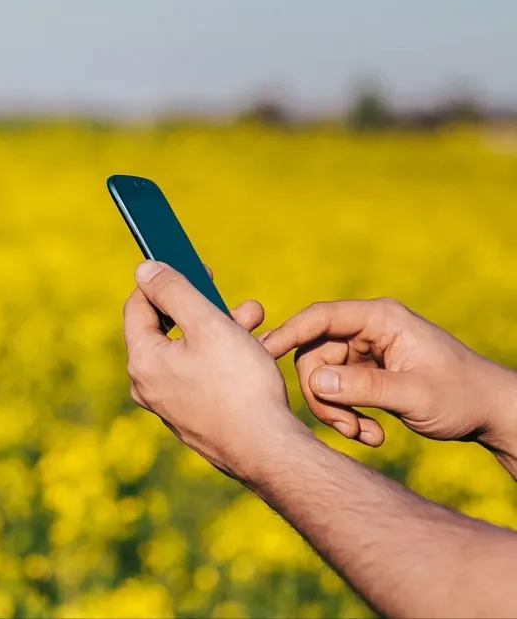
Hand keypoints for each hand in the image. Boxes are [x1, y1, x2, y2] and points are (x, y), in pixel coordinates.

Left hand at [123, 260, 306, 479]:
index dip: (164, 280)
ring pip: (190, 351)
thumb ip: (174, 291)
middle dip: (204, 307)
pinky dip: (224, 358)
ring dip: (222, 329)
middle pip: (167, 329)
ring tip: (255, 319)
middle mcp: (148, 385)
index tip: (194, 267)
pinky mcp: (193, 417)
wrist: (268, 451)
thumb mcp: (208, 325)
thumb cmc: (239, 385)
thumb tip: (144, 269)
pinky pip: (202, 375)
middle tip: (235, 299)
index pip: (138, 306)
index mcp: (143, 361)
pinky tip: (255, 351)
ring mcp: (170, 404)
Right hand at [260, 298, 516, 455]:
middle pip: (314, 355)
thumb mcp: (414, 394)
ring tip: (366, 436)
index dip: (288, 334)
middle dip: (323, 396)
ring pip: (322, 378)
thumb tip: (314, 383)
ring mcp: (365, 352)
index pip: (321, 318)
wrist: (490, 414)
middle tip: (346, 429)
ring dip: (337, 412)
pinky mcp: (365, 373)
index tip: (262, 354)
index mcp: (381, 320)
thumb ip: (363, 387)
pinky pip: (337, 392)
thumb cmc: (461, 397)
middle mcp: (368, 330)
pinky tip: (372, 435)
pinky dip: (348, 416)